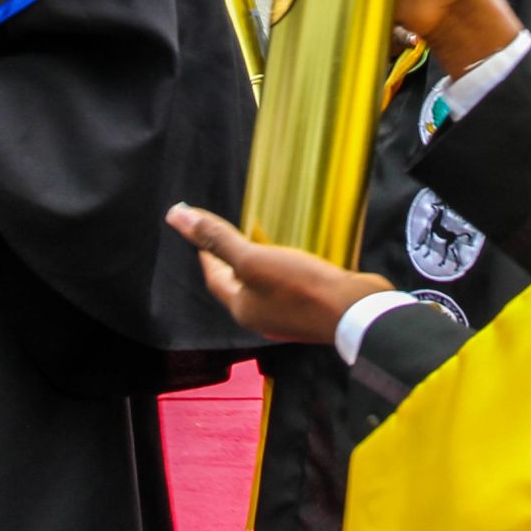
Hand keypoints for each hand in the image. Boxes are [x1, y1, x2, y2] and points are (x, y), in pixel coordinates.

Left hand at [166, 203, 388, 343]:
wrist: (354, 313)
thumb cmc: (300, 287)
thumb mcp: (253, 258)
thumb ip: (217, 238)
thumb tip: (176, 214)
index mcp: (242, 307)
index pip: (214, 277)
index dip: (205, 252)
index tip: (201, 232)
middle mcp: (261, 316)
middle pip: (237, 285)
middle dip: (230, 261)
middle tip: (228, 235)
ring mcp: (287, 315)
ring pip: (263, 286)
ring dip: (258, 265)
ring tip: (260, 242)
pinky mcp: (311, 308)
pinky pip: (288, 287)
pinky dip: (282, 270)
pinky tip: (294, 257)